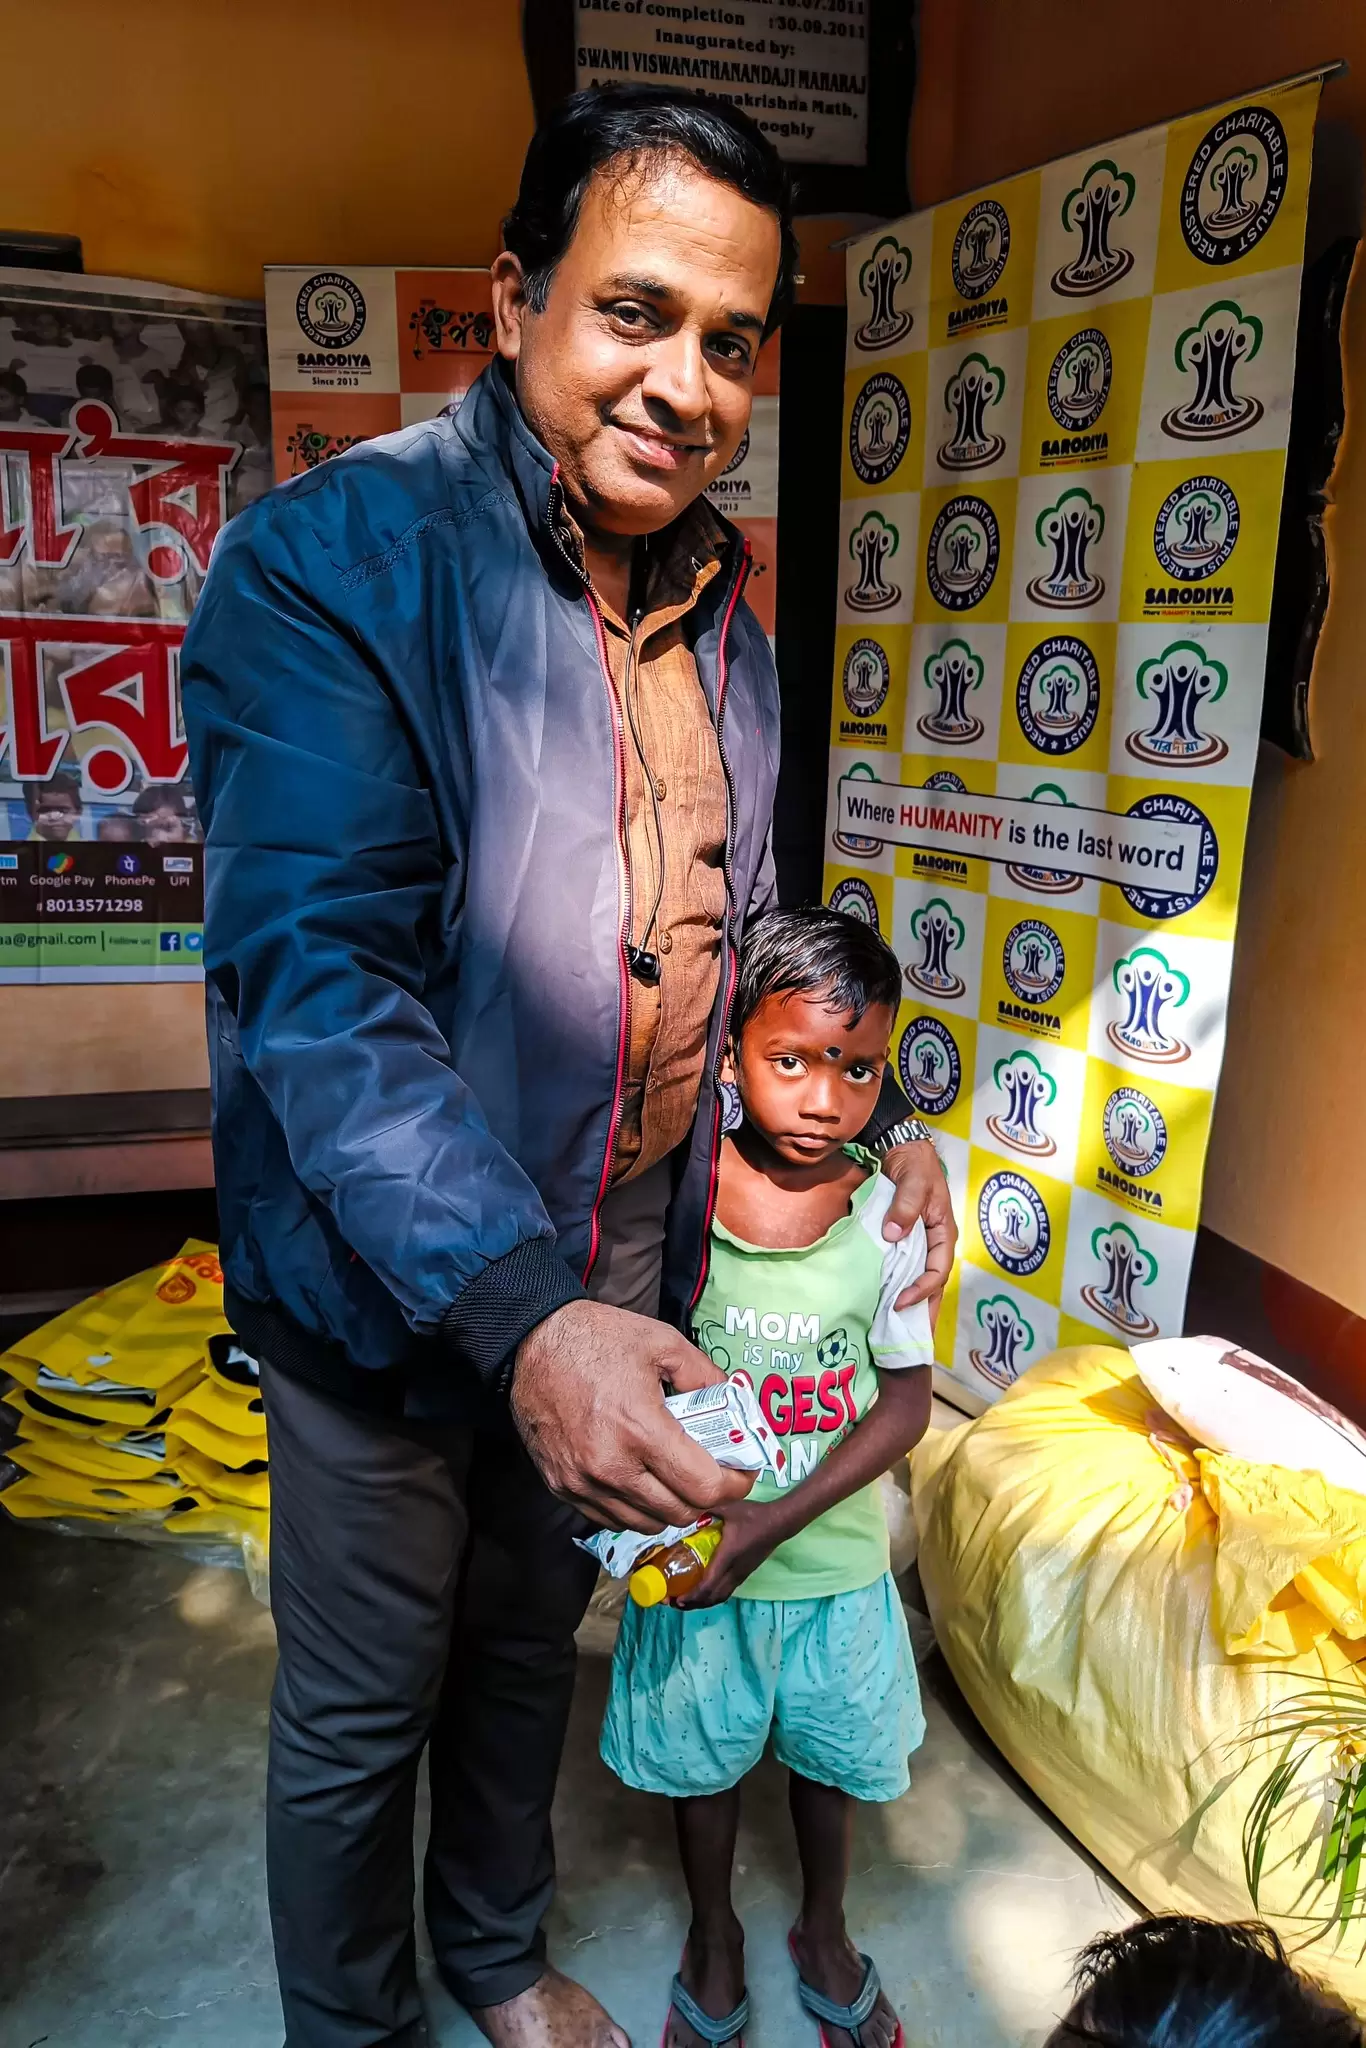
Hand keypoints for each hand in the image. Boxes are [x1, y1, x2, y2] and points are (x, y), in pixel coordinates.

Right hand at [510, 1299, 756, 1532]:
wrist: (532, 1341)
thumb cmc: (598, 1337)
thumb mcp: (664, 1342)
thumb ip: (706, 1377)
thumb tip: (734, 1404)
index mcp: (641, 1429)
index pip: (703, 1487)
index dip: (735, 1486)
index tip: (742, 1473)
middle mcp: (611, 1466)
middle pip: (679, 1513)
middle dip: (706, 1498)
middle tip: (712, 1474)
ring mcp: (583, 1482)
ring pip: (645, 1524)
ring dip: (670, 1508)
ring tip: (676, 1480)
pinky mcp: (561, 1487)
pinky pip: (609, 1519)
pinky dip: (634, 1509)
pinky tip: (640, 1481)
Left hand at [672, 1496, 787, 1608]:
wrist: (779, 1522)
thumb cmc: (753, 1515)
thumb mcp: (728, 1508)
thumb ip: (707, 1510)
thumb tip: (687, 1511)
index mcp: (727, 1557)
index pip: (708, 1585)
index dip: (691, 1596)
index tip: (676, 1599)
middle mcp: (734, 1571)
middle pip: (712, 1598)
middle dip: (692, 1604)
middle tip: (673, 1602)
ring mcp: (741, 1574)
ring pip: (720, 1597)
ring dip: (702, 1603)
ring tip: (686, 1601)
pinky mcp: (745, 1573)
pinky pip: (726, 1591)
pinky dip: (712, 1597)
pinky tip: (704, 1591)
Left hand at [879, 1138, 956, 1313]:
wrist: (902, 1148)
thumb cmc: (914, 1164)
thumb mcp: (913, 1182)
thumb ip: (905, 1208)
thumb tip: (894, 1236)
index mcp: (944, 1233)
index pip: (937, 1271)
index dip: (921, 1290)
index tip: (900, 1302)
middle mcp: (935, 1243)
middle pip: (933, 1284)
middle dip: (925, 1312)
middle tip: (912, 1339)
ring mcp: (920, 1243)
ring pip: (919, 1280)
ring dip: (913, 1304)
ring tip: (901, 1330)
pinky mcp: (905, 1240)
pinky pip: (904, 1268)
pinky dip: (899, 1286)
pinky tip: (888, 1301)